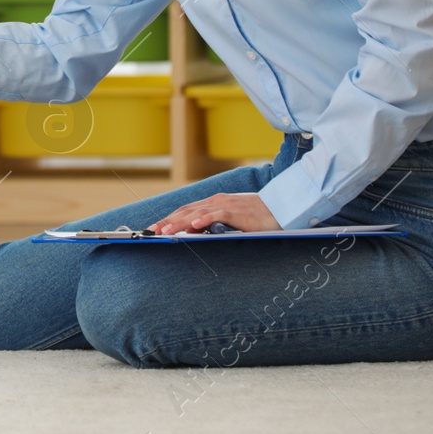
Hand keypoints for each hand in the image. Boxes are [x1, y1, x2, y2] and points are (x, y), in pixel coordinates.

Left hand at [149, 193, 280, 234]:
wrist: (281, 208)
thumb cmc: (255, 216)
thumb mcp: (229, 220)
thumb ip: (211, 224)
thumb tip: (191, 231)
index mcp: (213, 203)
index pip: (185, 210)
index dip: (168, 218)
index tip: (154, 228)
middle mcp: (216, 201)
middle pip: (186, 210)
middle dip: (168, 221)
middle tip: (151, 231)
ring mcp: (227, 205)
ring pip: (198, 213)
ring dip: (180, 222)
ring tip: (166, 231)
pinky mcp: (238, 212)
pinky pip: (218, 215)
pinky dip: (205, 220)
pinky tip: (194, 226)